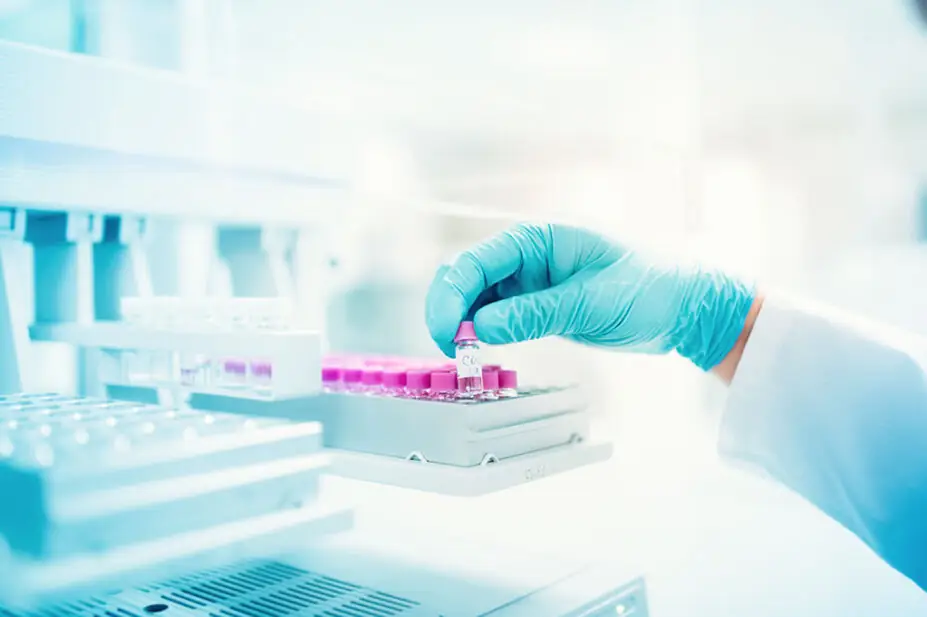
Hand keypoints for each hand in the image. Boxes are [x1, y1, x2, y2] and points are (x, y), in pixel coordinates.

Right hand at [425, 223, 755, 370]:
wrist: (684, 308)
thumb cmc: (651, 289)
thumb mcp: (593, 302)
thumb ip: (536, 313)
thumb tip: (482, 328)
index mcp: (540, 238)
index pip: (478, 259)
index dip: (453, 293)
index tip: (447, 331)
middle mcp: (528, 255)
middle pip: (467, 274)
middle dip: (449, 307)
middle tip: (449, 347)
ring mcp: (530, 280)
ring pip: (475, 297)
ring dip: (461, 322)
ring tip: (463, 354)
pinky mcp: (535, 304)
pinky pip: (495, 315)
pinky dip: (480, 331)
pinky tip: (479, 350)